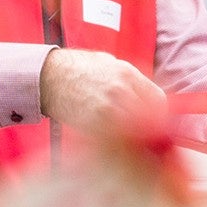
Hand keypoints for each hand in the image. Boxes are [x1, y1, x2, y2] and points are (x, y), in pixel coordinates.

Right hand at [42, 48, 167, 136]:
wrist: (47, 76)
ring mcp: (107, 108)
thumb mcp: (109, 64)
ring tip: (128, 140)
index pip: (158, 100)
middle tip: (144, 136)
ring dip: (134, 138)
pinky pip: (115, 139)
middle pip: (150, 119)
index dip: (159, 114)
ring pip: (135, 131)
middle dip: (149, 128)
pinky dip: (117, 142)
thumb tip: (150, 100)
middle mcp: (121, 90)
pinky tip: (112, 140)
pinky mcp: (93, 124)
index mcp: (127, 74)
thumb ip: (131, 80)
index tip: (155, 121)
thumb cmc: (78, 69)